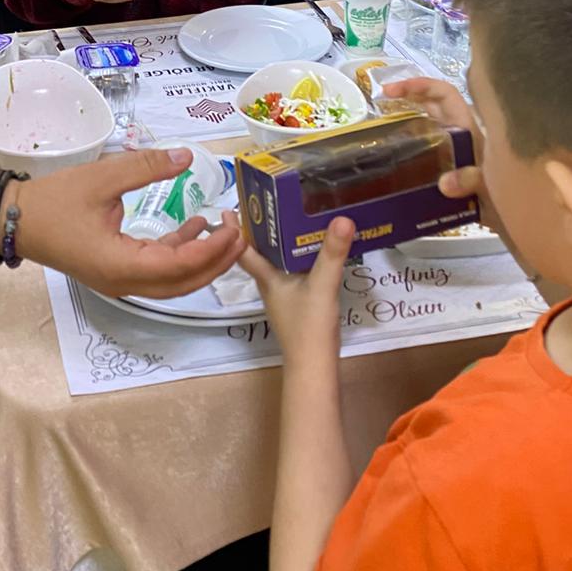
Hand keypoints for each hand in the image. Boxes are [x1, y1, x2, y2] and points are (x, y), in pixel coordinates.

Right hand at [9, 148, 245, 297]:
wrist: (13, 220)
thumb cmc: (53, 202)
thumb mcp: (101, 178)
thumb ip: (146, 167)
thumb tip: (186, 156)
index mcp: (121, 265)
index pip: (181, 266)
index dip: (213, 249)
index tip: (233, 225)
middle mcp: (124, 282)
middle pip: (185, 283)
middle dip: (218, 259)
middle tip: (241, 230)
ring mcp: (120, 282)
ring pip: (174, 281)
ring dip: (203, 258)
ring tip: (224, 226)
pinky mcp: (117, 272)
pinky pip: (159, 272)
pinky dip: (181, 253)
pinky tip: (194, 226)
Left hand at [240, 217, 353, 360]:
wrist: (314, 366)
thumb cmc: (309, 326)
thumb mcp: (323, 284)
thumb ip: (332, 252)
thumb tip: (342, 219)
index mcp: (267, 278)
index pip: (244, 250)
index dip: (235, 230)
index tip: (228, 208)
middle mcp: (270, 285)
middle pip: (259, 253)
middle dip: (259, 231)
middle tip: (265, 205)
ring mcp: (282, 296)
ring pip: (275, 263)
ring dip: (277, 244)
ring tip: (289, 220)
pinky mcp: (296, 305)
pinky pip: (290, 273)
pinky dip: (294, 258)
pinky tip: (309, 253)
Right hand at [382, 76, 503, 236]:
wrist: (523, 226)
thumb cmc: (509, 201)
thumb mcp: (489, 188)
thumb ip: (470, 181)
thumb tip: (445, 182)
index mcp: (470, 130)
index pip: (445, 94)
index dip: (421, 85)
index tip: (394, 90)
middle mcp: (463, 136)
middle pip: (435, 103)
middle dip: (409, 95)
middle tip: (383, 99)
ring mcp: (456, 152)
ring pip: (430, 124)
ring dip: (409, 118)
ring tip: (385, 121)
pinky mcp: (451, 170)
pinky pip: (428, 149)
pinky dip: (412, 146)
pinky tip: (398, 157)